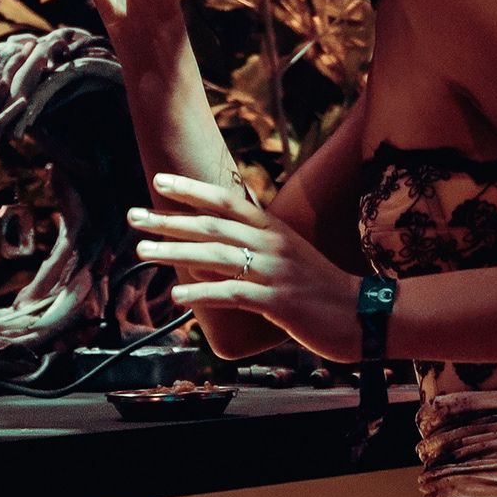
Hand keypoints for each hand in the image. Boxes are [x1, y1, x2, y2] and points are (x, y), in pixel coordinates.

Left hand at [130, 171, 357, 359]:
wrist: (362, 315)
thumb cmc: (321, 289)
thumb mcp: (289, 258)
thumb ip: (255, 249)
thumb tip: (209, 257)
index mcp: (274, 229)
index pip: (227, 200)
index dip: (191, 190)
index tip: (159, 181)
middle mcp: (272, 244)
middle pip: (212, 225)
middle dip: (169, 220)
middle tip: (134, 216)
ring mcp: (275, 272)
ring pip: (216, 256)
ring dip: (175, 253)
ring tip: (142, 252)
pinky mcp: (278, 302)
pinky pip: (232, 293)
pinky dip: (202, 294)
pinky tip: (177, 297)